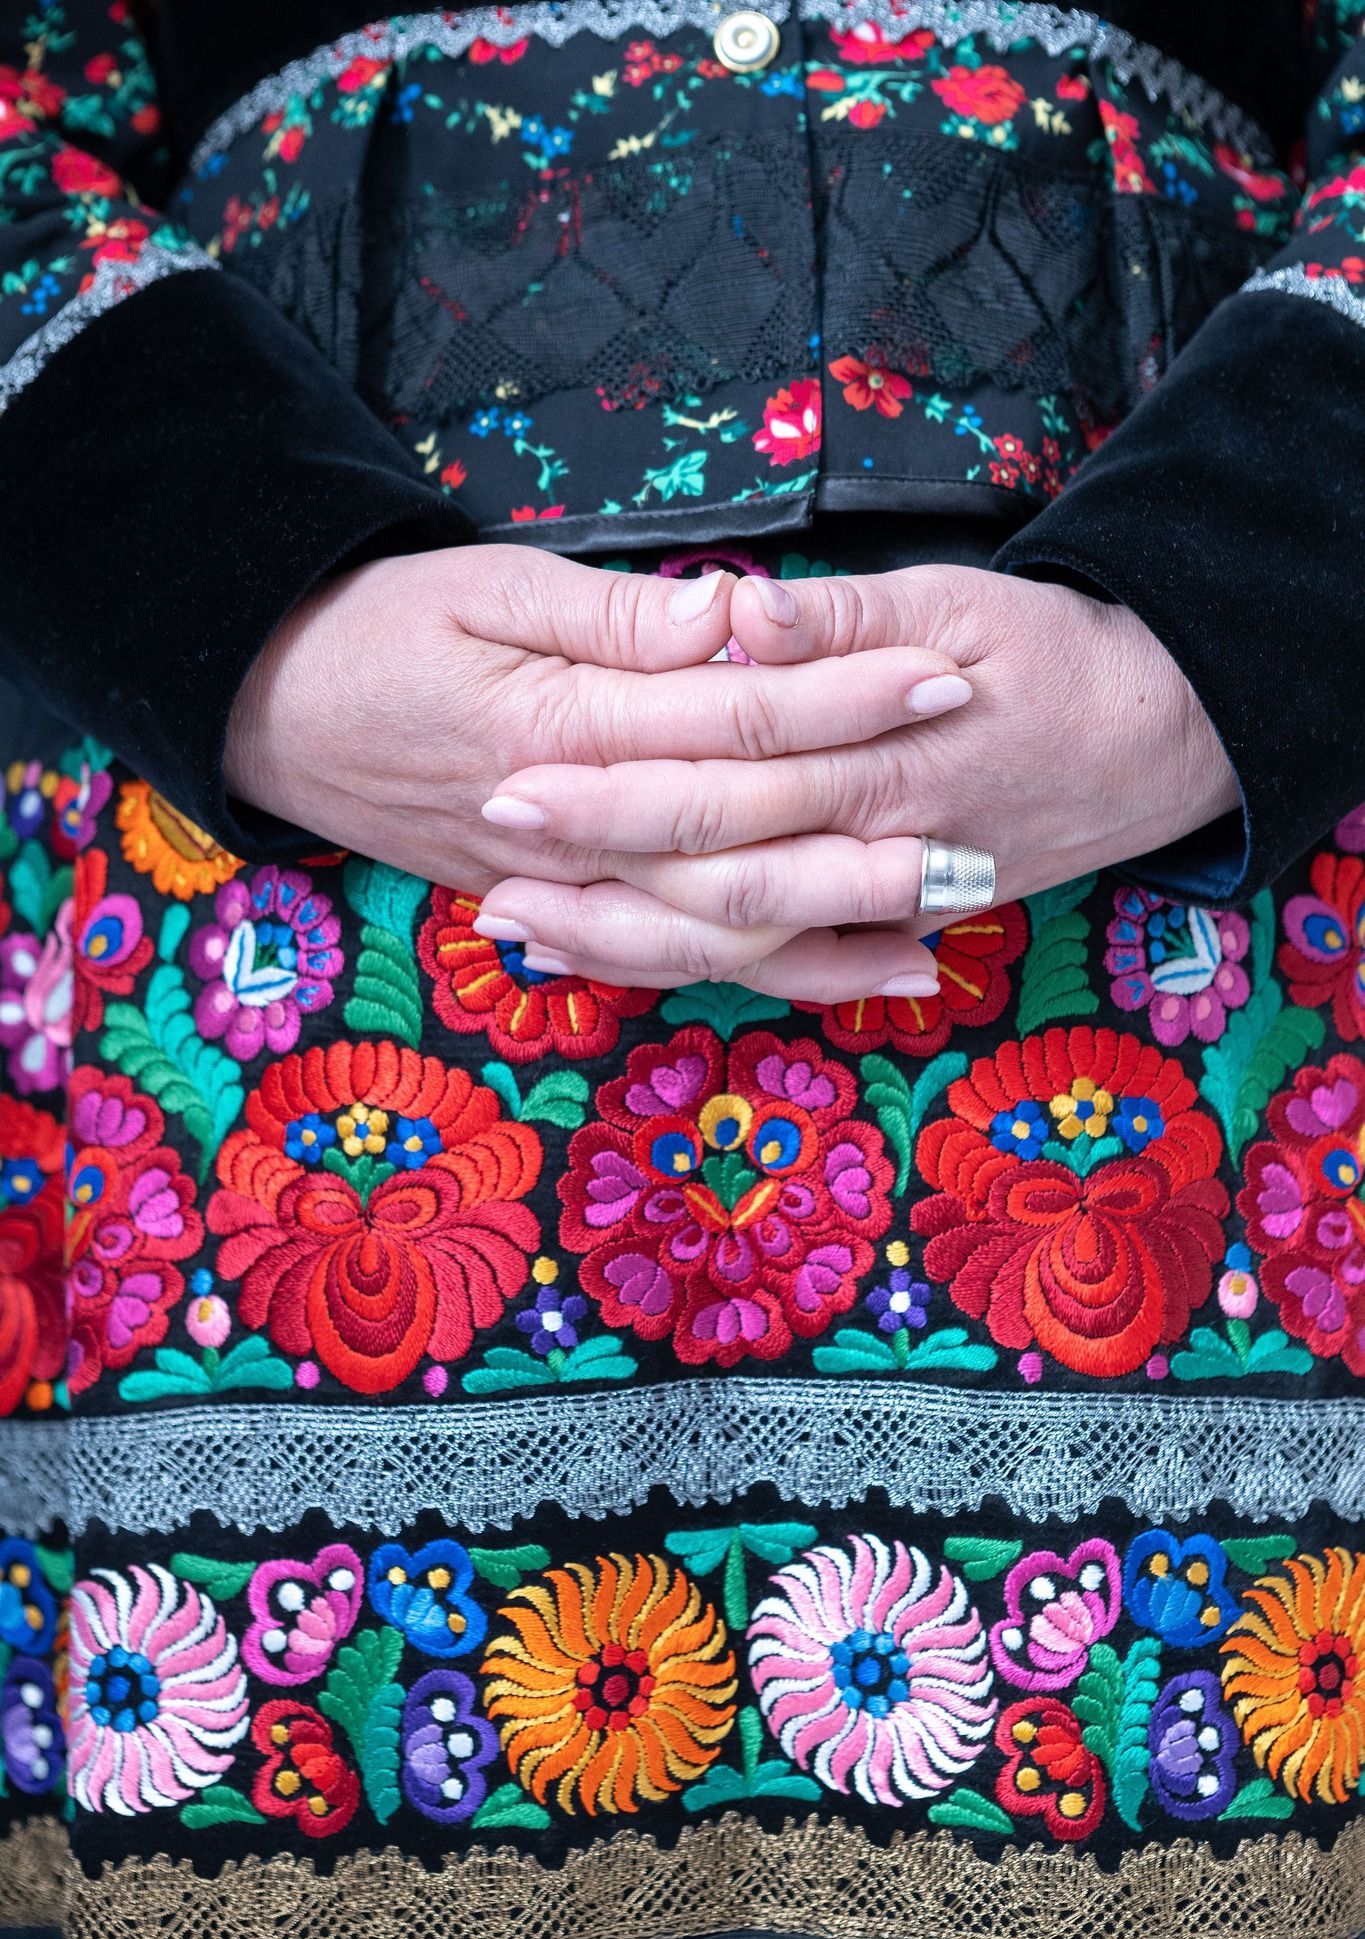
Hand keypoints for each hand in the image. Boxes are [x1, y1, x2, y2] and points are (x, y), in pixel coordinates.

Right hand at [225, 545, 966, 999]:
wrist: (273, 713)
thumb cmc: (378, 631)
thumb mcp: (486, 587)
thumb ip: (614, 618)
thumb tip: (730, 620)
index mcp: (565, 728)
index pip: (734, 720)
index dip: (844, 700)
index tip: (943, 678)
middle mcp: (574, 829)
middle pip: (743, 853)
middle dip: (865, 847)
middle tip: (978, 843)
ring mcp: (564, 884)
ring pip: (711, 936)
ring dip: (827, 940)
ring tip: (934, 939)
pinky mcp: (557, 908)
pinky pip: (667, 962)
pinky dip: (752, 975)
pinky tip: (828, 974)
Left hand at [477, 564, 1239, 983]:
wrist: (1162, 734)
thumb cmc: (1054, 652)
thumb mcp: (955, 599)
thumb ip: (837, 616)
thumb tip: (737, 615)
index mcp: (871, 754)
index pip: (716, 779)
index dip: (610, 790)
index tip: (512, 783)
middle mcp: (870, 844)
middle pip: (709, 881)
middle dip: (592, 885)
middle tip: (483, 880)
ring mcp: (884, 899)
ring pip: (739, 945)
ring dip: (629, 946)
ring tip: (526, 937)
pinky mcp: (895, 921)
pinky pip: (791, 966)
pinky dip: (704, 973)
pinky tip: (630, 963)